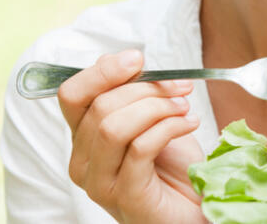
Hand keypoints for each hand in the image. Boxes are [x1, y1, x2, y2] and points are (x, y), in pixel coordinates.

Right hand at [58, 49, 205, 223]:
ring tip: (184, 108)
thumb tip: (126, 60)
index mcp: (83, 138)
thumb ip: (134, 94)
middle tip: (180, 87)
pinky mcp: (125, 196)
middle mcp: (82, 161)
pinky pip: (140, 148)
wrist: (194, 208)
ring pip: (113, 127)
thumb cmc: (173, 167)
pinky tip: (189, 123)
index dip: (103, 71)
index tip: (138, 59)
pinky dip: (169, 127)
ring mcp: (100, 182)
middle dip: (146, 88)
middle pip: (100, 106)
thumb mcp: (153, 120)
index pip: (72, 95)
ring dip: (157, 107)